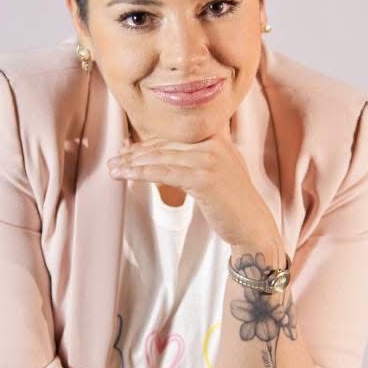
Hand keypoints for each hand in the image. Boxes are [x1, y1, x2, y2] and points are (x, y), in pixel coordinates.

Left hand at [106, 122, 278, 246]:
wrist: (253, 227)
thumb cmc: (232, 205)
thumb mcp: (217, 172)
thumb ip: (196, 160)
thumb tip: (162, 158)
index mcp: (217, 140)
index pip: (174, 140)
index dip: (147, 145)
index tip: (126, 150)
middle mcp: (214, 145)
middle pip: (165, 147)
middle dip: (135, 154)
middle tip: (114, 161)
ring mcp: (210, 159)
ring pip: (161, 158)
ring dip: (132, 164)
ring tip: (114, 170)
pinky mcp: (203, 177)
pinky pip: (164, 173)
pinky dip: (141, 173)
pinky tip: (126, 176)